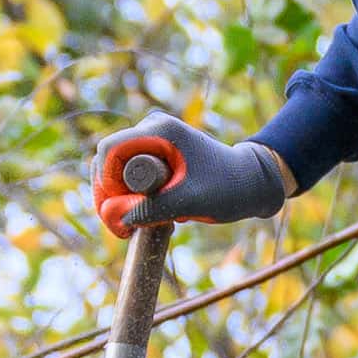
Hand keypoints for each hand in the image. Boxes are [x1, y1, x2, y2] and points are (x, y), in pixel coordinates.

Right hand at [91, 127, 292, 239]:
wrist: (252, 182)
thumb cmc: (228, 188)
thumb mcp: (191, 201)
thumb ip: (154, 208)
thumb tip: (114, 217)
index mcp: (159, 130)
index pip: (110, 150)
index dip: (105, 183)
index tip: (116, 213)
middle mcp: (151, 129)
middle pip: (108, 160)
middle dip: (109, 194)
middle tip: (123, 229)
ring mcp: (152, 141)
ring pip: (116, 170)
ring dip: (119, 198)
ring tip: (136, 224)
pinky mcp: (155, 155)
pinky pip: (128, 175)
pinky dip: (131, 196)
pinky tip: (147, 214)